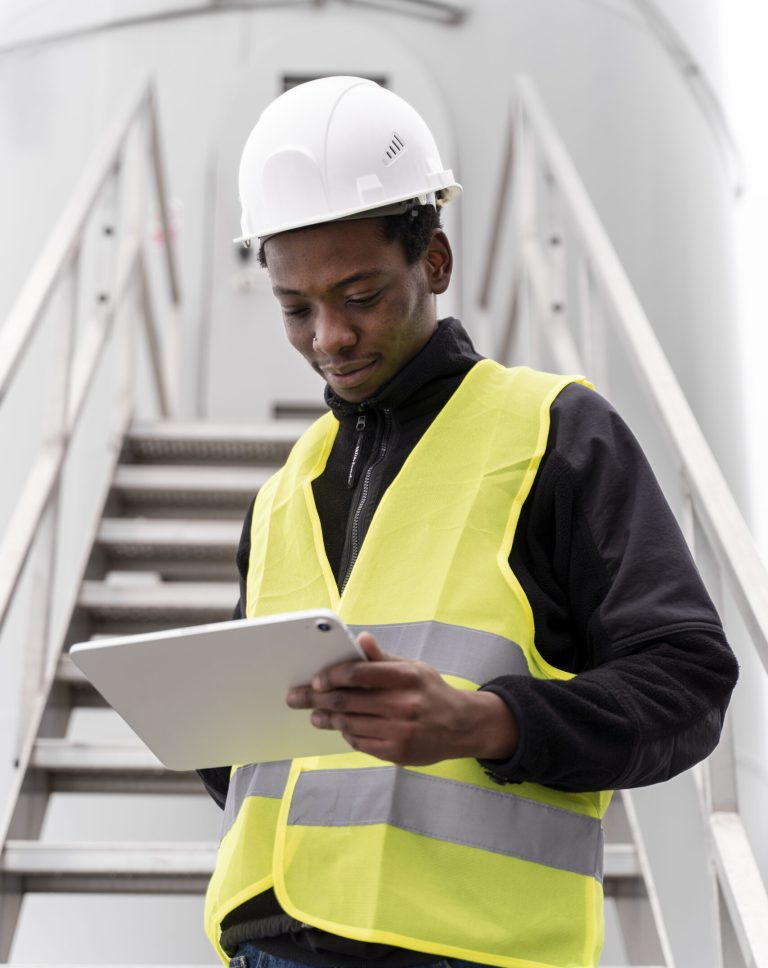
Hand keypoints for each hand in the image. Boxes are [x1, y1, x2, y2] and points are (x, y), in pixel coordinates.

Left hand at [286, 631, 518, 765]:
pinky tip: (340, 727)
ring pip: (349, 724)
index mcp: (406, 677)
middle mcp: (403, 704)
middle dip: (316, 699)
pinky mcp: (397, 752)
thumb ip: (383, 658)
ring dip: (327, 719)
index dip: (332, 676)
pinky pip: (361, 742)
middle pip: (347, 701)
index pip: (359, 673)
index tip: (316, 679)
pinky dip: (346, 733)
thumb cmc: (431, 692)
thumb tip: (360, 639)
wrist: (462, 726)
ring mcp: (400, 730)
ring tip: (314, 714)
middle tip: (297, 697)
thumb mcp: (413, 668)